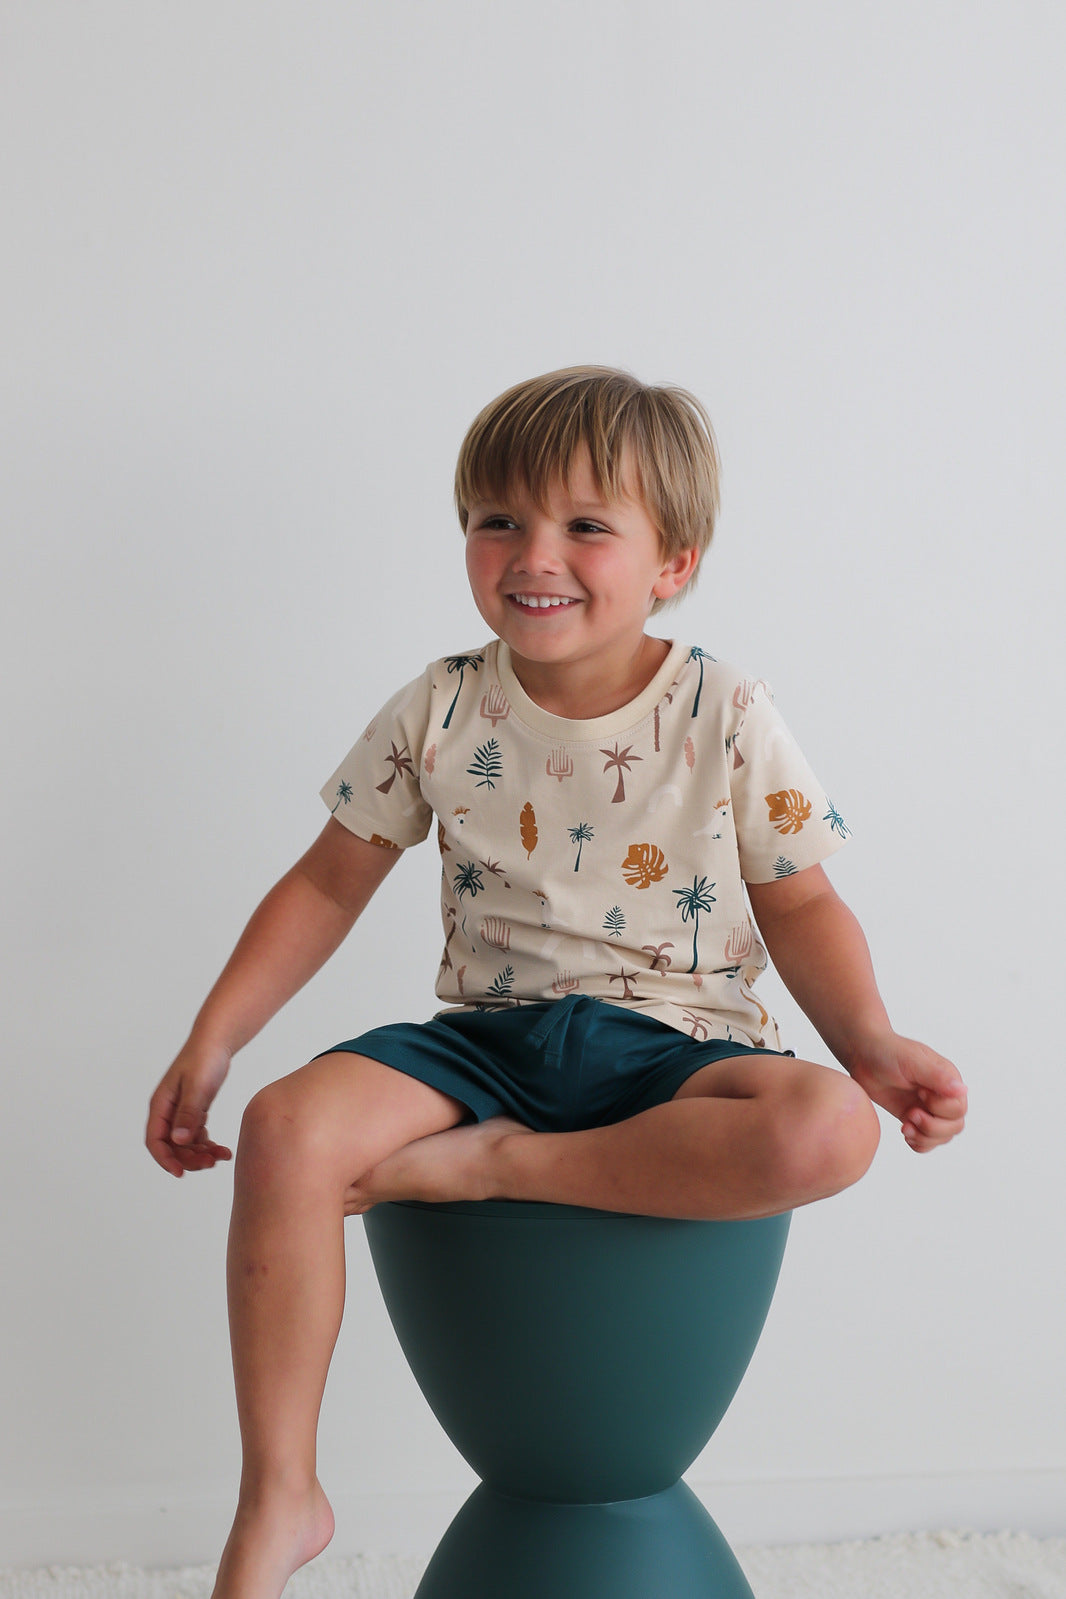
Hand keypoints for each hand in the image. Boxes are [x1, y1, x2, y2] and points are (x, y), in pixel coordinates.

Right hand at [146, 1038, 233, 1176]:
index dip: (165, 1160)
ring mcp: (180, 1113)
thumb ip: (188, 1113)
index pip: (155, 1140)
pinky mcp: (194, 1111)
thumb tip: (178, 1141)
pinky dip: (207, 1145)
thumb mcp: (197, 1086)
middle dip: (189, 1159)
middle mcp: (167, 1111)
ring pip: (185, 1144)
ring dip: (201, 1154)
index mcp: (161, 1105)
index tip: (181, 1173)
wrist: (217, 1042)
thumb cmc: (204, 1058)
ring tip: (222, 1156)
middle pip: (172, 1146)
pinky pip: (196, 1136)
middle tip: (212, 1163)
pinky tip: (222, 1149)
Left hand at [847, 1032, 967, 1153]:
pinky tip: (905, 1133)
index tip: (919, 1093)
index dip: (939, 1108)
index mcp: (948, 1080)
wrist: (863, 1055)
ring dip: (924, 1137)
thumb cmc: (888, 1051)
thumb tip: (962, 1090)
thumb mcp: (913, 1061)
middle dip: (932, 1127)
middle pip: (954, 1127)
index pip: (958, 1109)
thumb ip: (938, 1077)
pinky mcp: (913, 1117)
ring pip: (942, 1137)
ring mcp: (928, 1108)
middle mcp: (942, 1095)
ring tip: (905, 1125)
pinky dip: (919, 1143)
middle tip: (910, 1114)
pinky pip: (926, 1141)